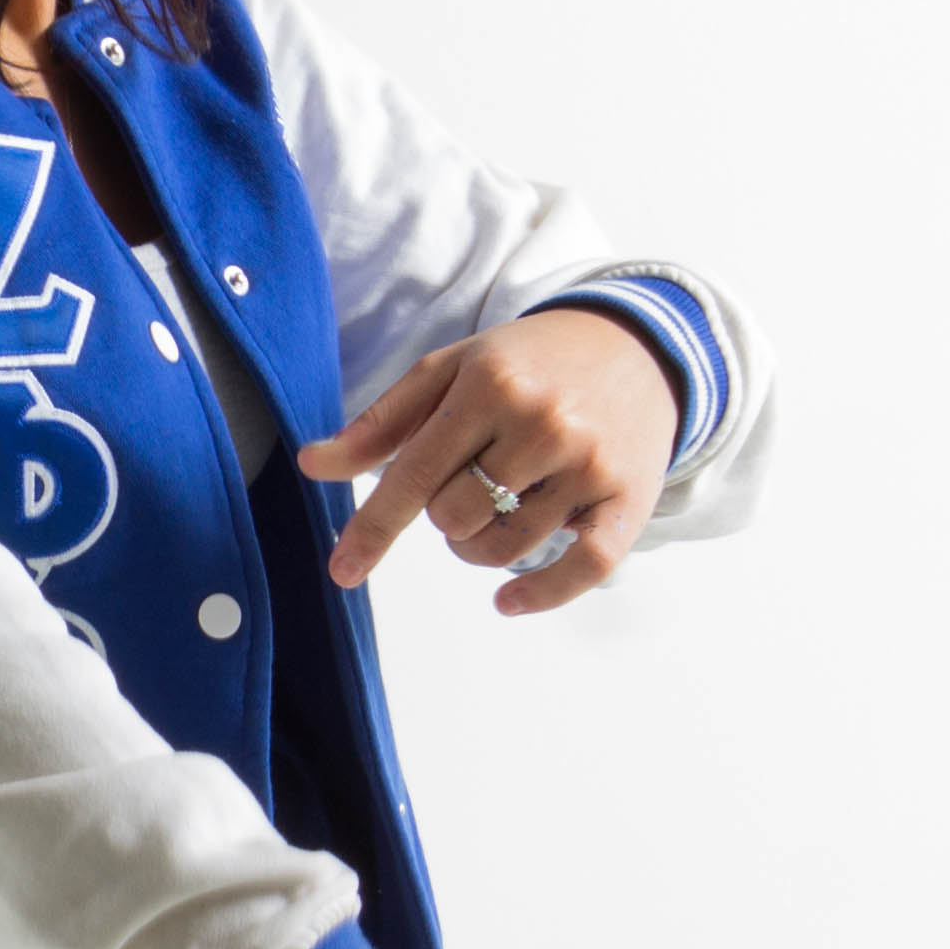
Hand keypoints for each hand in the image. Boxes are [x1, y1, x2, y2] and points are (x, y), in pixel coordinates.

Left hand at [296, 308, 677, 611]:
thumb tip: (312, 466)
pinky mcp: (629, 498)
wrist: (637, 347)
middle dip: (444, 515)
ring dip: (481, 545)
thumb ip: (382, 424)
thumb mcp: (451, 371)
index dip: (374, 528)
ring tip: (498, 505)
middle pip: (453, 519)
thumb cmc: (527, 364)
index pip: (414, 474)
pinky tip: (506, 601)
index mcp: (489, 385)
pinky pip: (581, 570)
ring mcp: (590, 463)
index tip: (343, 571)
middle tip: (469, 481)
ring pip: (502, 549)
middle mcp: (543, 422)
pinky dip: (538, 595)